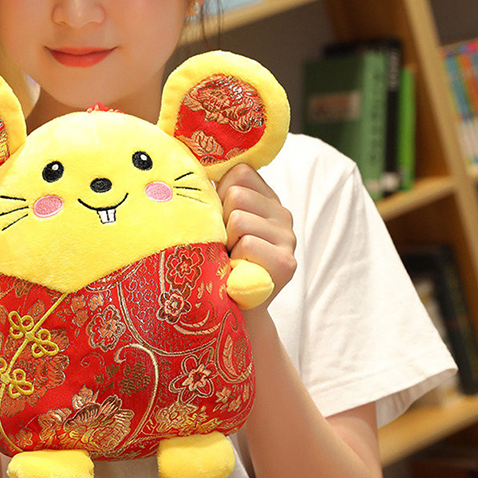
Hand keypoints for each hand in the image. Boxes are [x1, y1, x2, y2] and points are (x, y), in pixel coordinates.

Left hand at [217, 164, 296, 306]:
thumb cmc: (216, 261)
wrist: (231, 311)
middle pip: (236, 194)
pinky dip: (234, 259)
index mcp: (266, 199)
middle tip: (224, 245)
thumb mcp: (216, 223)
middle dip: (220, 220)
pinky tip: (237, 271)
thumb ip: (215, 197)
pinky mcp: (286, 263)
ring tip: (229, 258)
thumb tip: (189, 165)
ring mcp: (289, 239)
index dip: (218, 191)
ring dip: (226, 241)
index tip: (217, 218)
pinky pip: (248, 244)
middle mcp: (283, 215)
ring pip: (239, 219)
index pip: (239, 171)